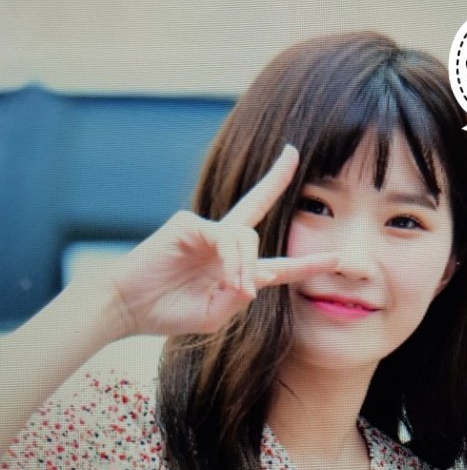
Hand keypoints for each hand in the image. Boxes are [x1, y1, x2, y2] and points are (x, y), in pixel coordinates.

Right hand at [104, 144, 338, 337]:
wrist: (128, 308)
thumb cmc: (168, 313)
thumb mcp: (212, 316)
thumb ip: (237, 300)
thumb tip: (259, 280)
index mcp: (233, 270)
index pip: (276, 263)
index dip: (305, 262)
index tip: (335, 257)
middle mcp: (223, 245)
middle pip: (256, 211)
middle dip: (275, 181)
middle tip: (291, 154)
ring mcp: (206, 232)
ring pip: (245, 236)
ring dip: (246, 264)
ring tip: (236, 288)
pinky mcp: (189, 225)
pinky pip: (223, 236)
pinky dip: (231, 258)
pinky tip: (227, 277)